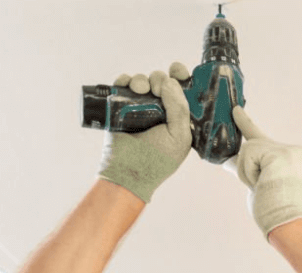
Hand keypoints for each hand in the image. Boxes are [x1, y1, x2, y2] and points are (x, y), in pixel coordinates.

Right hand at [97, 62, 192, 203]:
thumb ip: (179, 108)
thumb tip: (169, 81)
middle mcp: (160, 109)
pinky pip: (122, 86)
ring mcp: (139, 107)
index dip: (181, 75)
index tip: (177, 70)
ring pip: (143, 81)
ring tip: (141, 89)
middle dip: (160, 78)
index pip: (183, 88)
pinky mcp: (119, 108)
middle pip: (161, 80)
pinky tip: (128, 85)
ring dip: (142, 79)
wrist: (128, 173)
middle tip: (157, 89)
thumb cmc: (159, 160)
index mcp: (179, 115)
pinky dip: (124, 80)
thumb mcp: (179, 135)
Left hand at [223, 106, 301, 240]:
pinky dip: (248, 172)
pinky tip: (263, 183)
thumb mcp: (258, 183)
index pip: (262, 138)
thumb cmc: (273, 209)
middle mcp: (292, 150)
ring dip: (247, 173)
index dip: (245, 123)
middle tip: (259, 182)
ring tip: (263, 187)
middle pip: (251, 145)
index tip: (235, 110)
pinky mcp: (277, 153)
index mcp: (291, 157)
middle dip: (245, 167)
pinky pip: (247, 155)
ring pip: (247, 150)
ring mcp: (286, 150)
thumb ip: (249, 168)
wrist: (286, 222)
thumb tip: (228, 160)